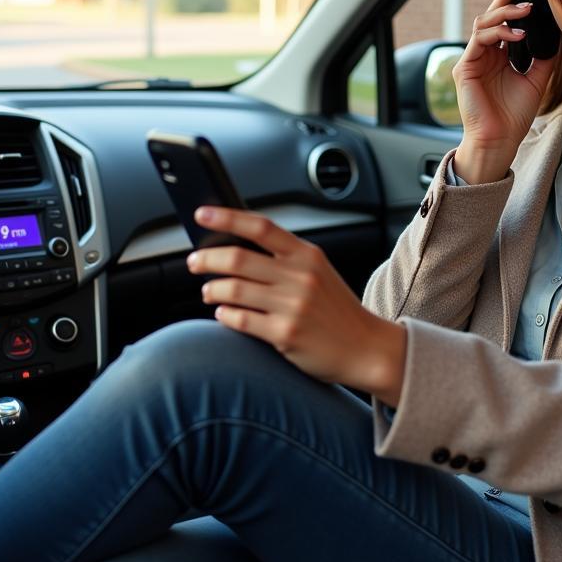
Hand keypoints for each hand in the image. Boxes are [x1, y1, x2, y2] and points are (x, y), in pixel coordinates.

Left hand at [186, 207, 406, 404]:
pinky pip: (240, 320)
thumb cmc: (337, 310)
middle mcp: (300, 277)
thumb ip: (285, 259)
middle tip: (195, 262)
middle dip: (206, 259)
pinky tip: (223, 313)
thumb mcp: (319, 273)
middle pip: (238, 258)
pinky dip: (224, 314)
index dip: (226, 218)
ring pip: (233, 290)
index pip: (260, 227)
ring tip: (209, 291)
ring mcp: (293, 306)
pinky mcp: (285, 334)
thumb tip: (235, 248)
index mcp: (307, 255)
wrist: (366, 348)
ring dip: (212, 289)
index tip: (202, 214)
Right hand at [452, 0, 555, 182]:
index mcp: (497, 57)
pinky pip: (479, 41)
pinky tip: (517, 34)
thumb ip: (543, 58)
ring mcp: (472, 61)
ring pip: (482, 25)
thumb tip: (556, 37)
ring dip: (504, 13)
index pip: (500, 24)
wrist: (500, 140)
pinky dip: (498, 33)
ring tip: (525, 10)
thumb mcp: (536, 80)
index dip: (506, 3)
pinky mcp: (465, 68)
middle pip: (489, 18)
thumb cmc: (514, 116)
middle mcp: (482, 56)